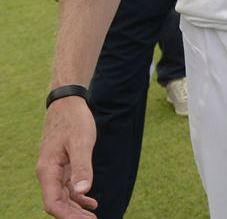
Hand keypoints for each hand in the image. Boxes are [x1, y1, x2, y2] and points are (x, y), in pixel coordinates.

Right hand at [36, 97, 97, 217]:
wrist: (68, 104)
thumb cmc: (74, 121)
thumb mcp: (81, 143)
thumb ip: (82, 167)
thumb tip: (83, 191)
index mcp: (48, 170)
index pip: (53, 203)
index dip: (67, 216)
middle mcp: (48, 173)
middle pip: (58, 203)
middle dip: (73, 216)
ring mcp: (54, 170)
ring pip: (63, 197)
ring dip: (76, 209)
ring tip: (93, 217)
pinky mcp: (62, 165)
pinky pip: (67, 187)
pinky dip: (78, 197)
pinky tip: (91, 203)